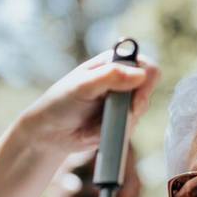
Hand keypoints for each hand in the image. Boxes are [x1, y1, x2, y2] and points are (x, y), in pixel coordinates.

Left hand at [18, 49, 160, 154]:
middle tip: (115, 115)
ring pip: (139, 113)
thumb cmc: (61, 103)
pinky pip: (130, 129)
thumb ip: (110, 77)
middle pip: (147, 91)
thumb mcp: (83, 86)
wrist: (50, 133)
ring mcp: (122, 103)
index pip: (145, 65)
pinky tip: (95, 130)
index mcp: (113, 64)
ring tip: (95, 122)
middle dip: (133, 106)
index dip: (147, 80)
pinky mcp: (120, 122)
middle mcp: (121, 81)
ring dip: (120, 121)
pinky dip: (114, 132)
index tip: (137, 98)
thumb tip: (141, 75)